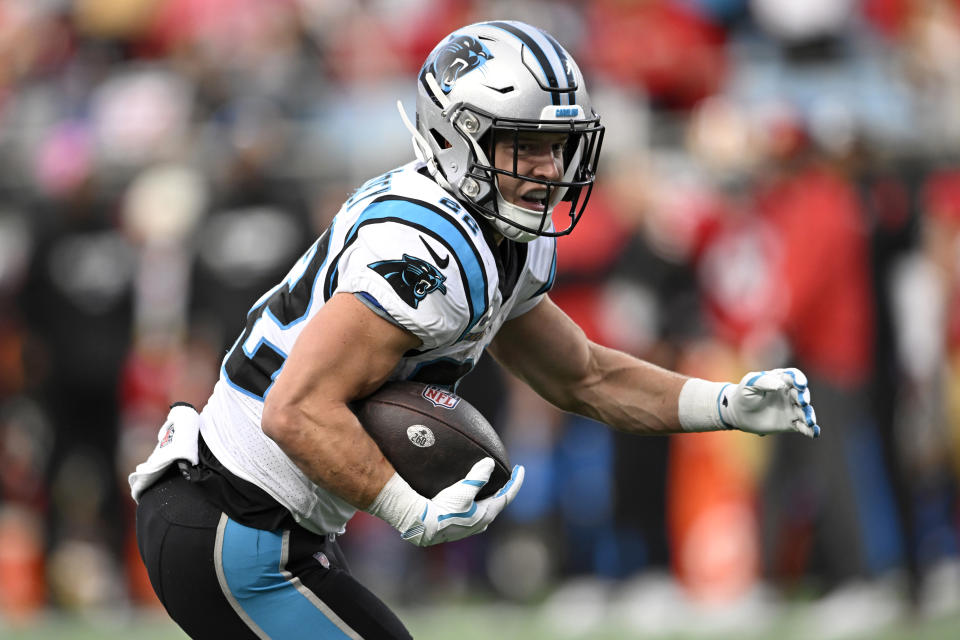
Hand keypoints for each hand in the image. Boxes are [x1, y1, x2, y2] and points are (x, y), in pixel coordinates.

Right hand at [367, 458, 523, 546]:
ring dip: (489, 496)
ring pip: (485, 508)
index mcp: (486, 515)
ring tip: (489, 486)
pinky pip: (473, 511)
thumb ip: (478, 476)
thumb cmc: (444, 509)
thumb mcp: (463, 490)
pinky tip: (469, 498)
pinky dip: (477, 501)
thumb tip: (489, 464)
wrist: (423, 525)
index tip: (521, 469)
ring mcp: (469, 526)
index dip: (515, 482)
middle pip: (497, 503)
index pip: (507, 496)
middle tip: (507, 477)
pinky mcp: (457, 526)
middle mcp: (480, 523)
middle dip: (503, 490)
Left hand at [719, 368, 819, 437]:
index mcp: (781, 380)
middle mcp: (790, 394)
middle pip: (802, 394)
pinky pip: (803, 426)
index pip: (794, 377)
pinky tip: (814, 433)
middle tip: (802, 402)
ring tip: (810, 421)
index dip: (799, 379)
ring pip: (805, 411)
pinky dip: (809, 430)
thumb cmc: (744, 393)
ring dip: (809, 415)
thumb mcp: (750, 383)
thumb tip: (780, 385)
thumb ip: (764, 381)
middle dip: (804, 397)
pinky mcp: (791, 423)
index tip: (800, 384)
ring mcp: (792, 409)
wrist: (739, 412)